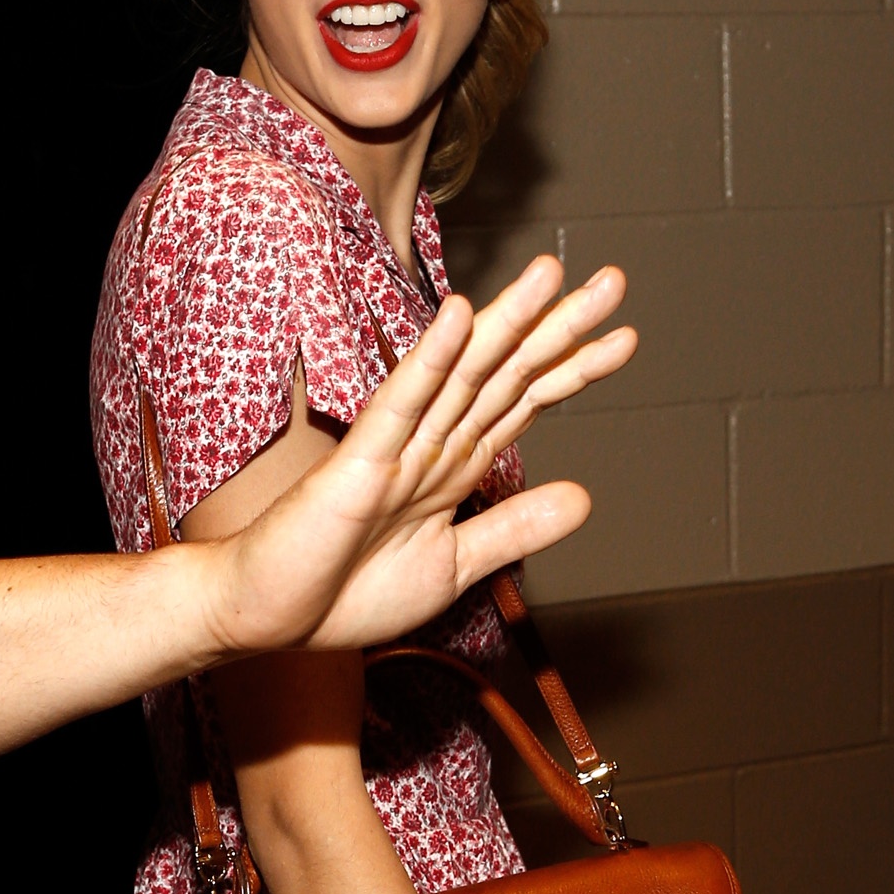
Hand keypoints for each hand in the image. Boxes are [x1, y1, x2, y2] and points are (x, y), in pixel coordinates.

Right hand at [210, 256, 634, 660]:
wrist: (268, 617)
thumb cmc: (343, 593)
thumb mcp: (451, 567)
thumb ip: (512, 529)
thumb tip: (584, 497)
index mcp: (451, 468)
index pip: (522, 404)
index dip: (573, 370)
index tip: (624, 339)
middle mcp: (430, 445)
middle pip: (505, 375)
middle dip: (560, 329)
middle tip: (613, 281)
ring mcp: (395, 448)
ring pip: (462, 374)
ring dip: (508, 324)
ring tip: (551, 275)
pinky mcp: (358, 463)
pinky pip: (401, 404)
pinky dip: (433, 361)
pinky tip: (461, 317)